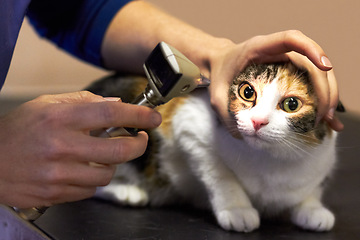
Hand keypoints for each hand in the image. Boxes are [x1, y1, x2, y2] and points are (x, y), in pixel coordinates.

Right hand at [0, 91, 161, 207]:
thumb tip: (115, 105)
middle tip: (139, 139)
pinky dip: (93, 179)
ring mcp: (59, 174)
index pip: (110, 114)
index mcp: (59, 118)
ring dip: (111, 163)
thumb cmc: (17, 131)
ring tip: (100, 155)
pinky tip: (81, 169)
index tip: (152, 117)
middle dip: (138, 144)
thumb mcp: (46, 105)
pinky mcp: (56, 194)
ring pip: (107, 174)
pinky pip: (90, 190)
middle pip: (119, 150)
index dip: (138, 114)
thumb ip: (82, 102)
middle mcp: (61, 146)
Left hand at [207, 30, 342, 130]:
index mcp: (259, 48)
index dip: (311, 48)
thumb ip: (225, 113)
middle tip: (323, 114)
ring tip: (327, 119)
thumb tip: (244, 135)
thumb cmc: (219, 76)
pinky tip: (326, 119)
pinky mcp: (289, 74)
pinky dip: (319, 100)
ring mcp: (286, 62)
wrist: (219, 66)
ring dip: (326, 94)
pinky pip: (309, 84)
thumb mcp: (216, 94)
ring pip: (316, 73)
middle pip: (311, 62)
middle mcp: (277, 52)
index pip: (291, 39)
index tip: (324, 67)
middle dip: (324, 87)